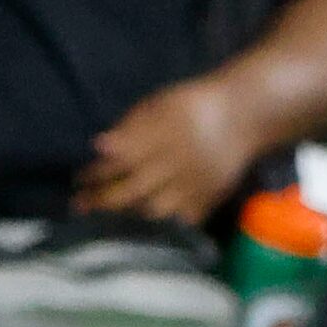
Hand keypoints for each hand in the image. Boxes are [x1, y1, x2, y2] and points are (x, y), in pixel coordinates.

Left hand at [79, 79, 265, 223]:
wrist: (247, 114)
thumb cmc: (194, 105)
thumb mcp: (160, 102)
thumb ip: (131, 124)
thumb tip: (100, 147)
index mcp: (163, 135)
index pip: (120, 160)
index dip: (96, 173)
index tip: (79, 180)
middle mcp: (178, 161)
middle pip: (132, 189)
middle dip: (102, 199)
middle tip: (81, 205)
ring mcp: (196, 182)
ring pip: (155, 209)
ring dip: (127, 214)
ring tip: (109, 216)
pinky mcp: (212, 196)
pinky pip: (184, 218)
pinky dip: (163, 224)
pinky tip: (145, 224)